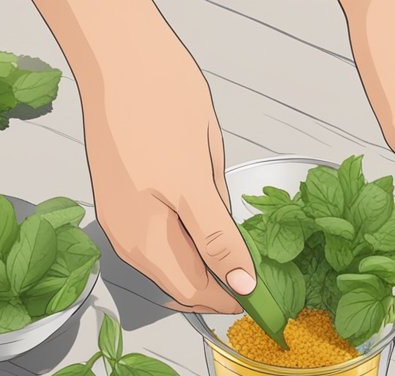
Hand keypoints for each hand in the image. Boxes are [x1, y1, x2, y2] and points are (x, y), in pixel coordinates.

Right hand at [36, 0, 252, 312]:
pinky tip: (219, 220)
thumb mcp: (195, 182)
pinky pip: (170, 232)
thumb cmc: (154, 108)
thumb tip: (241, 285)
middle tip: (270, 276)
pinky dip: (197, 237)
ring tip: (249, 248)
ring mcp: (129, 215)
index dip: (234, 301)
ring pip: (179, 257)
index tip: (273, 301)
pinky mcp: (133, 194)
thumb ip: (217, 240)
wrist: (121, 53)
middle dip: (226, 283)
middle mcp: (130, 236)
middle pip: (185, 281)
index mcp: (143, 241)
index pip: (195, 294)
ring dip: (212, 261)